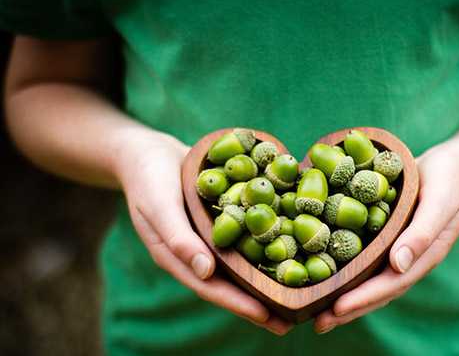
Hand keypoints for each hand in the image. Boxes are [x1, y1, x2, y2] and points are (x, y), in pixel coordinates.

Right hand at [113, 130, 292, 334]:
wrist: (149, 151)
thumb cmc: (148, 178)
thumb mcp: (158, 205)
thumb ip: (178, 238)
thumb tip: (205, 273)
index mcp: (179, 258)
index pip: (211, 288)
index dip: (238, 303)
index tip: (266, 316)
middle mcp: (198, 253)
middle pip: (232, 283)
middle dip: (260, 302)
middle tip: (292, 319)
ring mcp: (211, 238)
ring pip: (241, 264)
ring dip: (267, 279)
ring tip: (296, 294)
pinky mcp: (223, 219)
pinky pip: (246, 237)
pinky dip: (266, 245)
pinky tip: (291, 249)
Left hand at [314, 141, 458, 333]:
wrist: (455, 165)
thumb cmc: (450, 181)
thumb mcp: (440, 202)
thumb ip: (422, 233)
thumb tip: (398, 266)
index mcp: (423, 257)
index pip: (390, 285)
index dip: (363, 298)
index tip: (337, 309)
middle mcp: (407, 259)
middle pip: (376, 291)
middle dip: (348, 308)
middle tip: (317, 323)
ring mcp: (396, 250)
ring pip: (368, 279)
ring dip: (344, 295)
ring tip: (316, 310)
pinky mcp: (385, 236)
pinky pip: (365, 258)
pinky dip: (347, 269)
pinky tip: (325, 273)